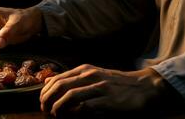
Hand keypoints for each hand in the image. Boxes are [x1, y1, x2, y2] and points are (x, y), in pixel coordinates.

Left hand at [40, 64, 174, 116]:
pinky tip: (72, 117)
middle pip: (60, 86)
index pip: (57, 78)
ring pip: (70, 95)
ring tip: (54, 115)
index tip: (42, 101)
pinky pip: (86, 107)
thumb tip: (49, 80)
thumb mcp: (93, 74)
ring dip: (58, 107)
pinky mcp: (108, 100)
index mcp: (85, 69)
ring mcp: (99, 87)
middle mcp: (90, 75)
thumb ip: (72, 78)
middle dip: (47, 99)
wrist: (142, 86)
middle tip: (44, 110)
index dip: (45, 91)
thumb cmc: (116, 82)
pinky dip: (75, 113)